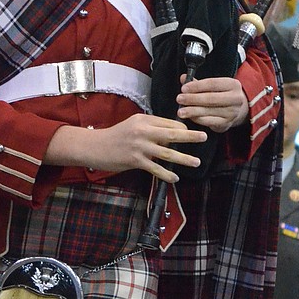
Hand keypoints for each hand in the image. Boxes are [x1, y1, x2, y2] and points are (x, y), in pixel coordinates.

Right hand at [44, 114, 206, 183]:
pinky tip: (175, 178)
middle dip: (190, 136)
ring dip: (184, 158)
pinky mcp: (135, 161)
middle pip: (172, 133)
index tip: (192, 131)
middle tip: (204, 137)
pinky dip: (166, 174)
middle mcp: (143, 131)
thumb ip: (152, 129)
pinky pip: (155, 169)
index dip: (182, 127)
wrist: (95, 147)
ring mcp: (139, 147)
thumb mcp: (134, 126)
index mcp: (144, 120)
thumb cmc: (116, 136)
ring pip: (167, 153)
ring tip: (196, 162)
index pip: (169, 122)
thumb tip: (171, 136)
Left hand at [176, 75, 248, 132]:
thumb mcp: (215, 86)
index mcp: (233, 85)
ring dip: (192, 111)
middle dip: (193, 99)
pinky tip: (190, 117)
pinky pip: (209, 121)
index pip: (212, 84)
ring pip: (209, 111)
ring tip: (181, 111)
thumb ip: (199, 83)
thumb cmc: (222, 95)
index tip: (184, 88)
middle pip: (211, 98)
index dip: (197, 86)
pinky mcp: (227, 123)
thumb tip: (184, 78)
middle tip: (179, 99)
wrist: (238, 110)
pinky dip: (198, 119)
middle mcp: (235, 99)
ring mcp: (232, 113)